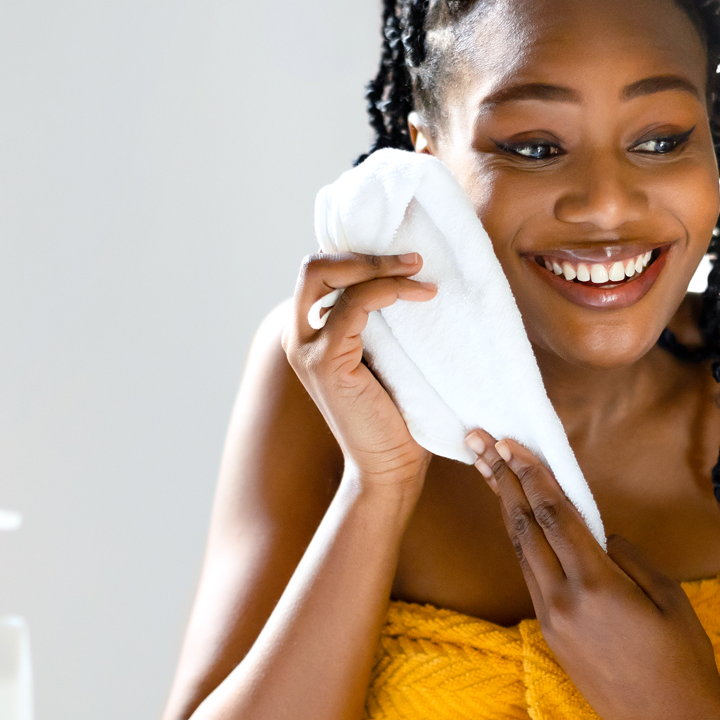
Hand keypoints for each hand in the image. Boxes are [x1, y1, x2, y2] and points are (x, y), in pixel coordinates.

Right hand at [283, 252, 435, 488]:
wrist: (391, 465)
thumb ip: (379, 321)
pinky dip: (388, 291)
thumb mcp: (386, 355)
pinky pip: (353, 306)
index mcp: (309, 332)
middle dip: (364, 254)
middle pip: (314, 266)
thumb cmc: (396, 413)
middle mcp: (298, 336)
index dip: (360, 255)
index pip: (322, 271)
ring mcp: (306, 350)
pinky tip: (420, 295)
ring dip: (381, 267)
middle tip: (412, 258)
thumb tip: (407, 273)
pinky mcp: (325, 363)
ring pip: (330, 276)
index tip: (407, 256)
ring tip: (421, 271)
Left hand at [468, 430, 719, 719]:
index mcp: (596, 586)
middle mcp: (563, 602)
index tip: (515, 444)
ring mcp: (552, 623)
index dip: (534, 476)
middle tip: (483, 446)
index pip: (554, 517)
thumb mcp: (668, 597)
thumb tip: (603, 538)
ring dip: (508, 513)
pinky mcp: (550, 639)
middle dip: (504, 484)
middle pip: (524, 531)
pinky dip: (524, 546)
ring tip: (493, 476)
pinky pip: (533, 580)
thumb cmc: (683, 659)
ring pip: (522, 555)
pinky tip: (521, 527)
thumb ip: (631, 559)